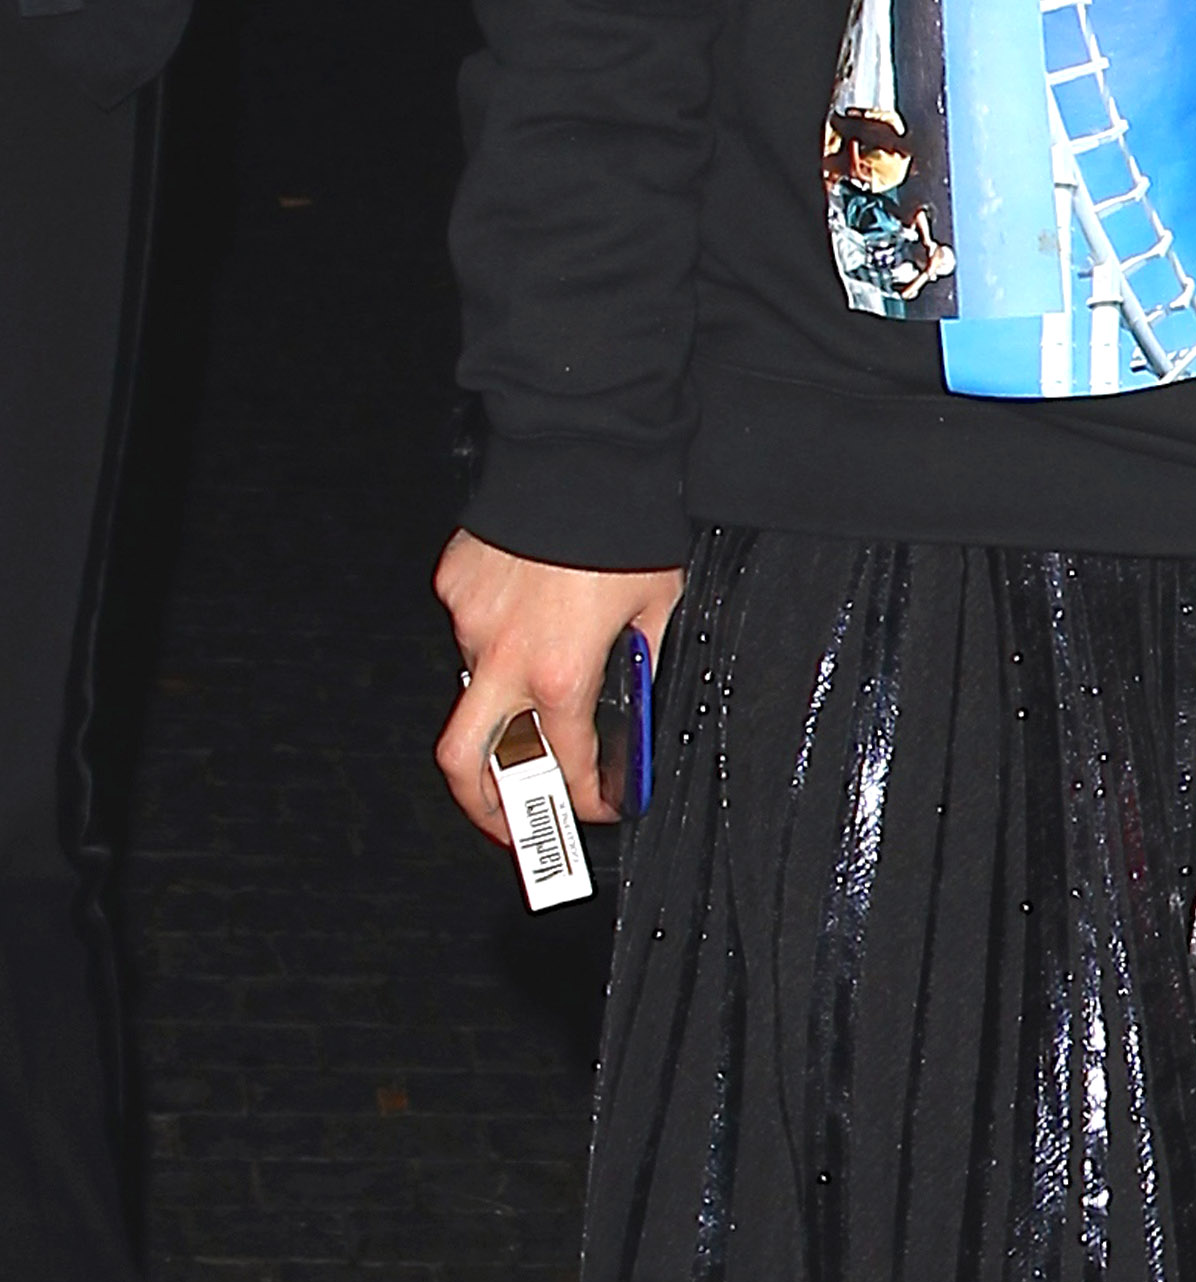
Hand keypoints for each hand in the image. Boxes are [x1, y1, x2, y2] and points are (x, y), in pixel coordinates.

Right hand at [435, 536, 682, 839]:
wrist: (578, 459)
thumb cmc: (624, 531)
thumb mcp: (657, 608)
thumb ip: (638, 660)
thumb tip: (632, 694)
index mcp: (561, 676)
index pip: (565, 763)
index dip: (585, 796)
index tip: (597, 803)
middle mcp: (505, 659)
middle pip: (465, 762)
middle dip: (482, 807)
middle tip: (507, 823)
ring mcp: (469, 623)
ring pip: (474, 685)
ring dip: (500, 702)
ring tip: (533, 694)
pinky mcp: (453, 586)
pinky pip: (471, 627)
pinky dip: (496, 634)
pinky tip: (529, 611)